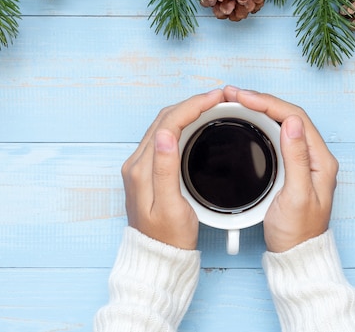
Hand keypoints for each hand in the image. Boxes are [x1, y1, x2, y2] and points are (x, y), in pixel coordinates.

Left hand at [121, 89, 224, 249]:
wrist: (158, 256)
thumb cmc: (169, 238)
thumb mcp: (171, 206)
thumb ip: (165, 169)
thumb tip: (166, 134)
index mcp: (142, 170)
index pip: (168, 123)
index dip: (193, 106)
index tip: (215, 98)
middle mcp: (136, 164)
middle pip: (164, 119)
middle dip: (191, 103)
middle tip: (217, 97)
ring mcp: (140, 167)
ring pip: (163, 125)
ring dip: (186, 111)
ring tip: (210, 105)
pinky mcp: (146, 171)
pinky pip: (163, 136)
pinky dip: (181, 123)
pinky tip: (194, 123)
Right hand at [223, 86, 337, 252]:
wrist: (295, 254)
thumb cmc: (297, 232)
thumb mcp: (296, 195)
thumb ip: (296, 158)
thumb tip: (292, 122)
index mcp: (321, 159)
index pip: (295, 117)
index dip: (268, 102)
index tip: (244, 97)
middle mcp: (315, 156)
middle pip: (288, 115)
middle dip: (261, 100)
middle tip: (233, 94)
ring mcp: (304, 160)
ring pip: (281, 123)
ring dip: (259, 109)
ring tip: (236, 101)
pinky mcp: (292, 166)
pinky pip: (276, 136)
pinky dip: (260, 123)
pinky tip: (247, 120)